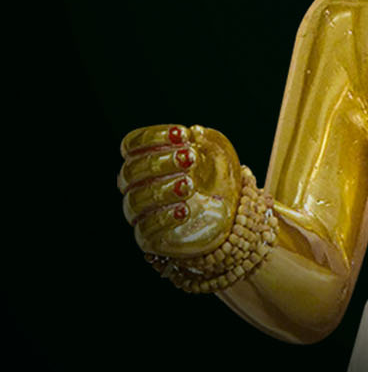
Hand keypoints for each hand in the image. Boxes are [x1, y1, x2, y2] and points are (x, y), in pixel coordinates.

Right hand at [118, 124, 241, 257]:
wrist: (232, 217)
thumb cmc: (218, 179)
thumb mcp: (218, 154)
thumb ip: (208, 141)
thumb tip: (196, 133)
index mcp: (147, 160)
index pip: (133, 145)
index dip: (153, 137)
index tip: (182, 134)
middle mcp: (138, 186)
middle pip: (131, 172)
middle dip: (160, 162)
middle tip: (189, 157)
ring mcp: (143, 213)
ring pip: (137, 200)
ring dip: (162, 190)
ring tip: (189, 184)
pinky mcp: (151, 239)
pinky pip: (146, 230)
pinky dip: (164, 219)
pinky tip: (185, 210)